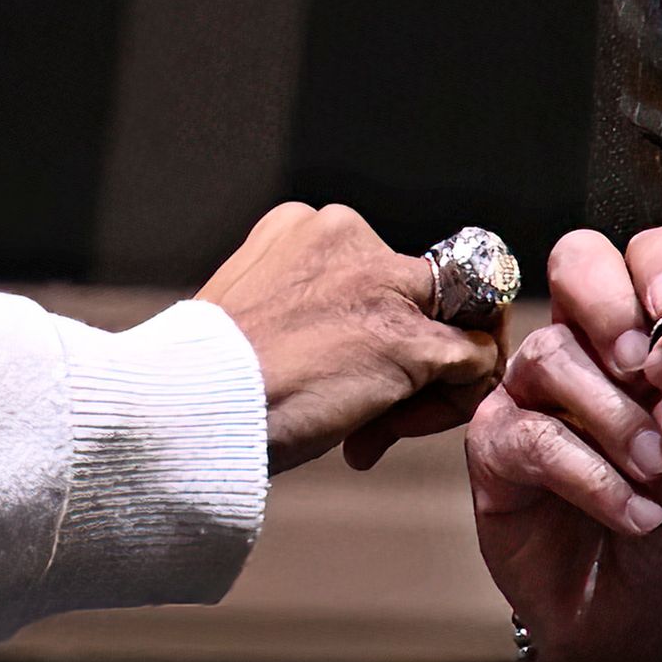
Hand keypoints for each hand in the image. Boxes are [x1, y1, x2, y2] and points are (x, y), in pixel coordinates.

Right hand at [200, 201, 505, 472]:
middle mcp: (350, 238)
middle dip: (401, 357)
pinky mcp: (407, 340)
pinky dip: (450, 403)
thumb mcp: (253, 318)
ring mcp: (383, 287)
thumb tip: (345, 351)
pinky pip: (472, 362)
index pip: (378, 270)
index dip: (368, 327)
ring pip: (457, 324)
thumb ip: (302, 311)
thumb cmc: (207, 380)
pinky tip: (388, 434)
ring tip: (370, 433)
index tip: (333, 374)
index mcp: (304, 227)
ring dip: (426, 386)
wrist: (188, 404)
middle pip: (423, 293)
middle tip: (359, 414)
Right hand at [467, 226, 661, 661]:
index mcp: (648, 333)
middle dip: (609, 303)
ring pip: (550, 355)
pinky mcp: (495, 452)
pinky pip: (531, 437)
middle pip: (574, 261)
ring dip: (614, 416)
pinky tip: (637, 514)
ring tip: (659, 471)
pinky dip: (592, 478)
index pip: (644, 253)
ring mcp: (532, 395)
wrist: (654, 622)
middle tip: (646, 367)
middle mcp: (586, 349)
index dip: (658, 265)